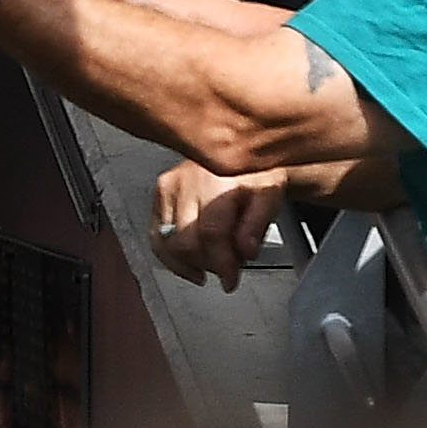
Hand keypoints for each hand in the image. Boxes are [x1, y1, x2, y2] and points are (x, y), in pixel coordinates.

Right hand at [150, 161, 290, 287]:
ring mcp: (169, 186)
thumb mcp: (271, 194)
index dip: (221, 263)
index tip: (230, 281)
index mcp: (219, 181)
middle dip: (207, 264)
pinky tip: (187, 263)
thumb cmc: (257, 172)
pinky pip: (156, 235)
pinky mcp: (159, 192)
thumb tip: (244, 251)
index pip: (211, 233)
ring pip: (166, 242)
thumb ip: (258, 224)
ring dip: (187, 263)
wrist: (240, 146)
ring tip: (209, 266)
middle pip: (185, 242)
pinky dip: (169, 256)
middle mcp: (188, 182)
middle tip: (225, 268)